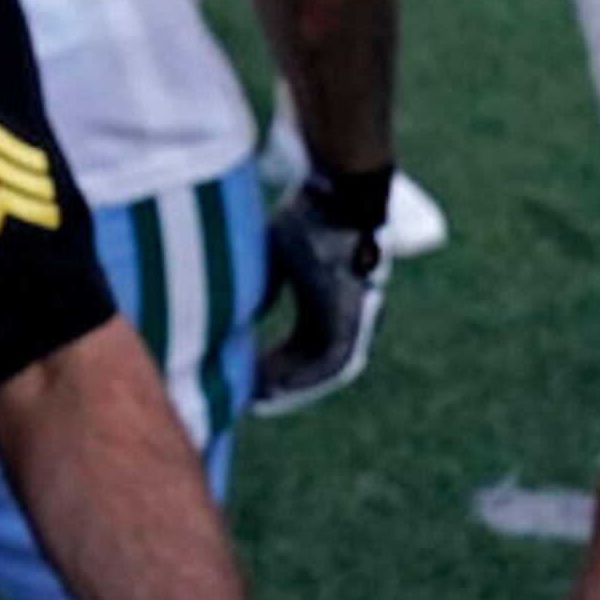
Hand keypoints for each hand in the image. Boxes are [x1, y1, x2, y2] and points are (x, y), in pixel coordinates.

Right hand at [252, 179, 386, 416]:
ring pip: (323, 369)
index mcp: (322, 300)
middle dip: (277, 381)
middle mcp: (339, 314)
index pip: (295, 343)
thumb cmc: (304, 217)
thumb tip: (244, 315)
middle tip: (247, 398)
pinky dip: (307, 379)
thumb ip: (263, 287)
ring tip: (260, 401)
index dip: (269, 361)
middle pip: (307, 361)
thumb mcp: (272, 257)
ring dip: (292, 387)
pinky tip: (279, 388)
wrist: (339, 199)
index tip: (243, 375)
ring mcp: (351, 318)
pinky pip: (334, 363)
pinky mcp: (356, 319)